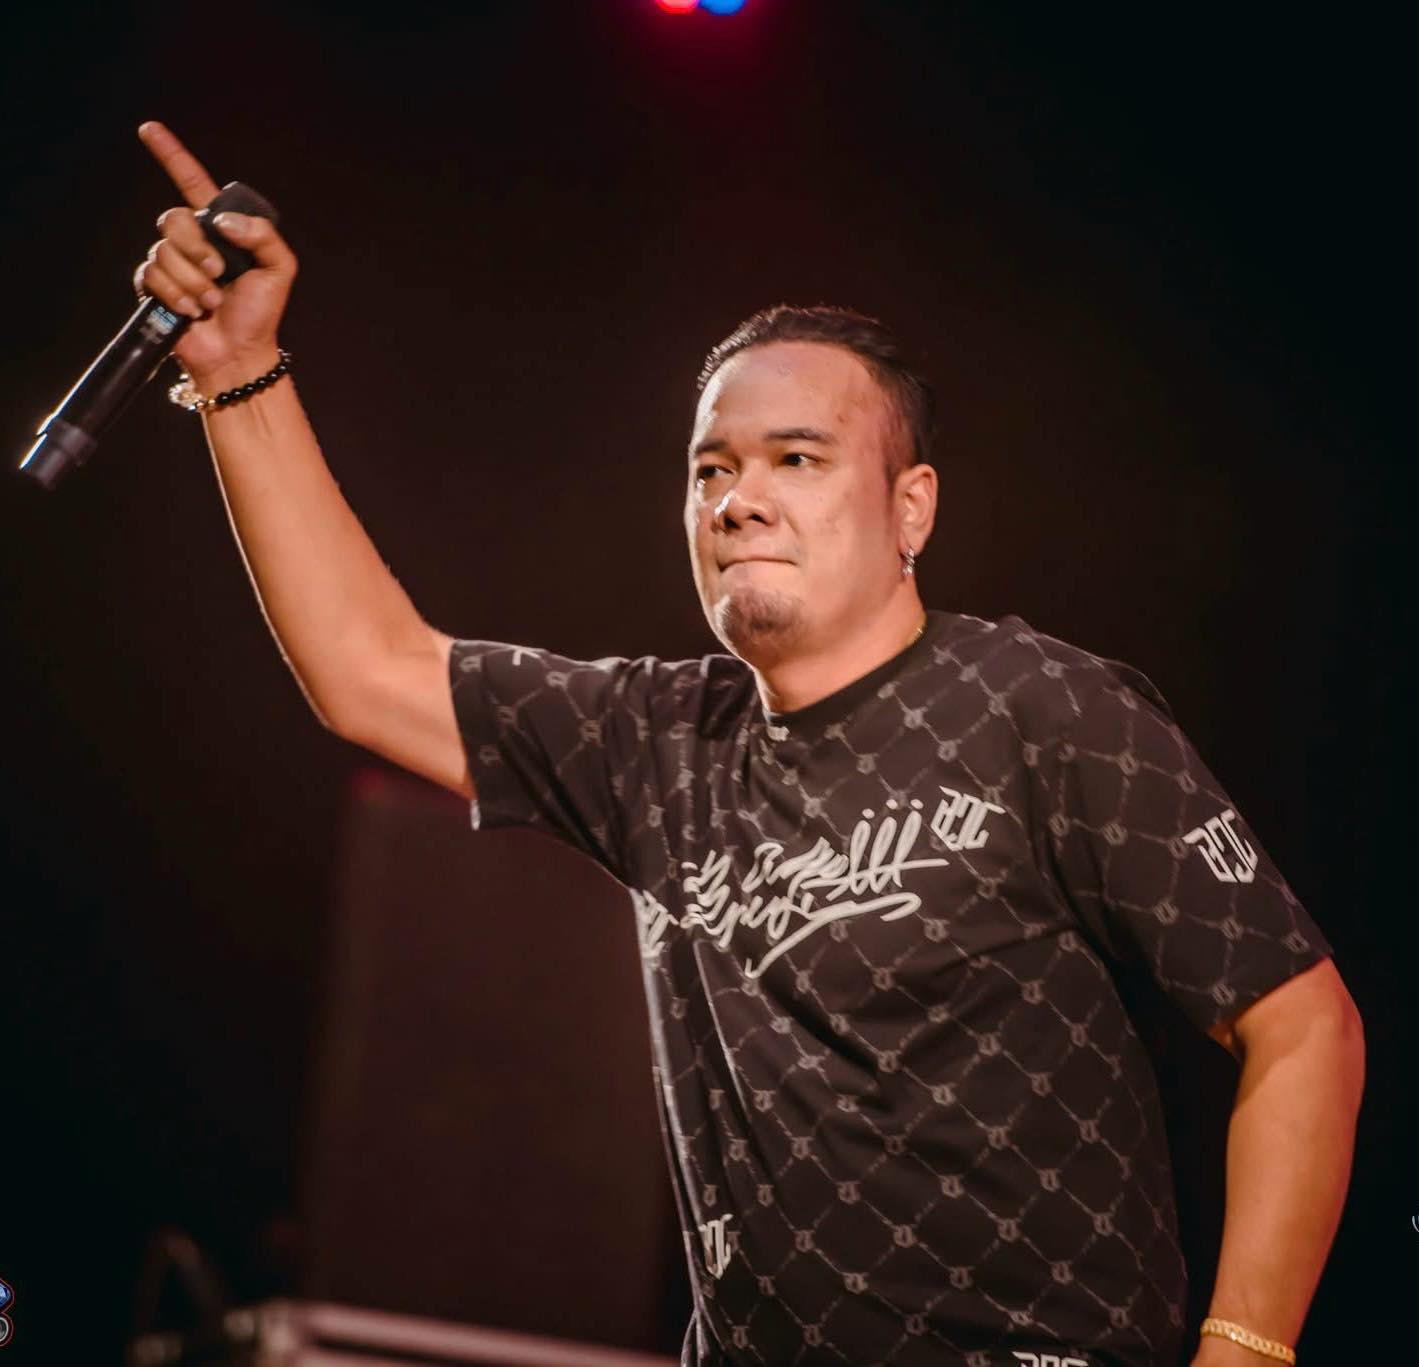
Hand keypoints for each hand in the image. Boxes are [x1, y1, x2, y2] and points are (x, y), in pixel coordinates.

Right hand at [133, 121, 296, 389]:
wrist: (239, 352)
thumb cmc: (261, 314)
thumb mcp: (279, 269)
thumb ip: (263, 235)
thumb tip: (222, 222)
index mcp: (220, 230)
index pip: (192, 183)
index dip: (171, 155)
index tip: (151, 129)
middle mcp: (192, 242)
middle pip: (173, 219)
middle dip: (198, 250)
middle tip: (220, 276)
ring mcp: (171, 264)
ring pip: (163, 251)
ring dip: (192, 281)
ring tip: (210, 302)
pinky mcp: (155, 287)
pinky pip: (152, 275)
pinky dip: (176, 295)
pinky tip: (192, 311)